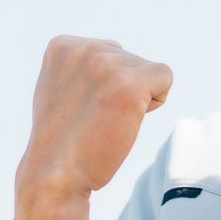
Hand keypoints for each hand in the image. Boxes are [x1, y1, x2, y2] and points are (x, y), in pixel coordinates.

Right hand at [14, 36, 173, 219]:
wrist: (55, 174)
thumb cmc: (61, 140)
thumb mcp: (58, 88)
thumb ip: (79, 68)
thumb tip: (112, 60)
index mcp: (62, 46)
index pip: (109, 52)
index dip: (105, 84)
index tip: (82, 106)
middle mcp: (84, 48)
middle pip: (130, 60)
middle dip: (122, 89)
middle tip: (95, 118)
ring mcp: (106, 64)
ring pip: (148, 71)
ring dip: (137, 98)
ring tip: (106, 121)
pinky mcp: (130, 83)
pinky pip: (165, 77)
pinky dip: (156, 100)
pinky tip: (128, 119)